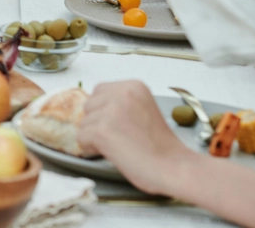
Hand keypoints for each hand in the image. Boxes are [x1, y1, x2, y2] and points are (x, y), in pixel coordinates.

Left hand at [76, 81, 195, 196]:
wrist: (173, 167)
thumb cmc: (162, 146)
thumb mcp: (143, 109)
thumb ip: (122, 103)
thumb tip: (96, 108)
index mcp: (134, 86)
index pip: (100, 91)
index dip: (105, 110)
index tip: (119, 124)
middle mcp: (121, 93)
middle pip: (89, 104)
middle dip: (98, 121)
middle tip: (120, 137)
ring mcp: (110, 111)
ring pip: (84, 122)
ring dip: (96, 136)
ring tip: (120, 146)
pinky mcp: (102, 130)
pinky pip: (81, 137)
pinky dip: (91, 148)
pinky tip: (111, 152)